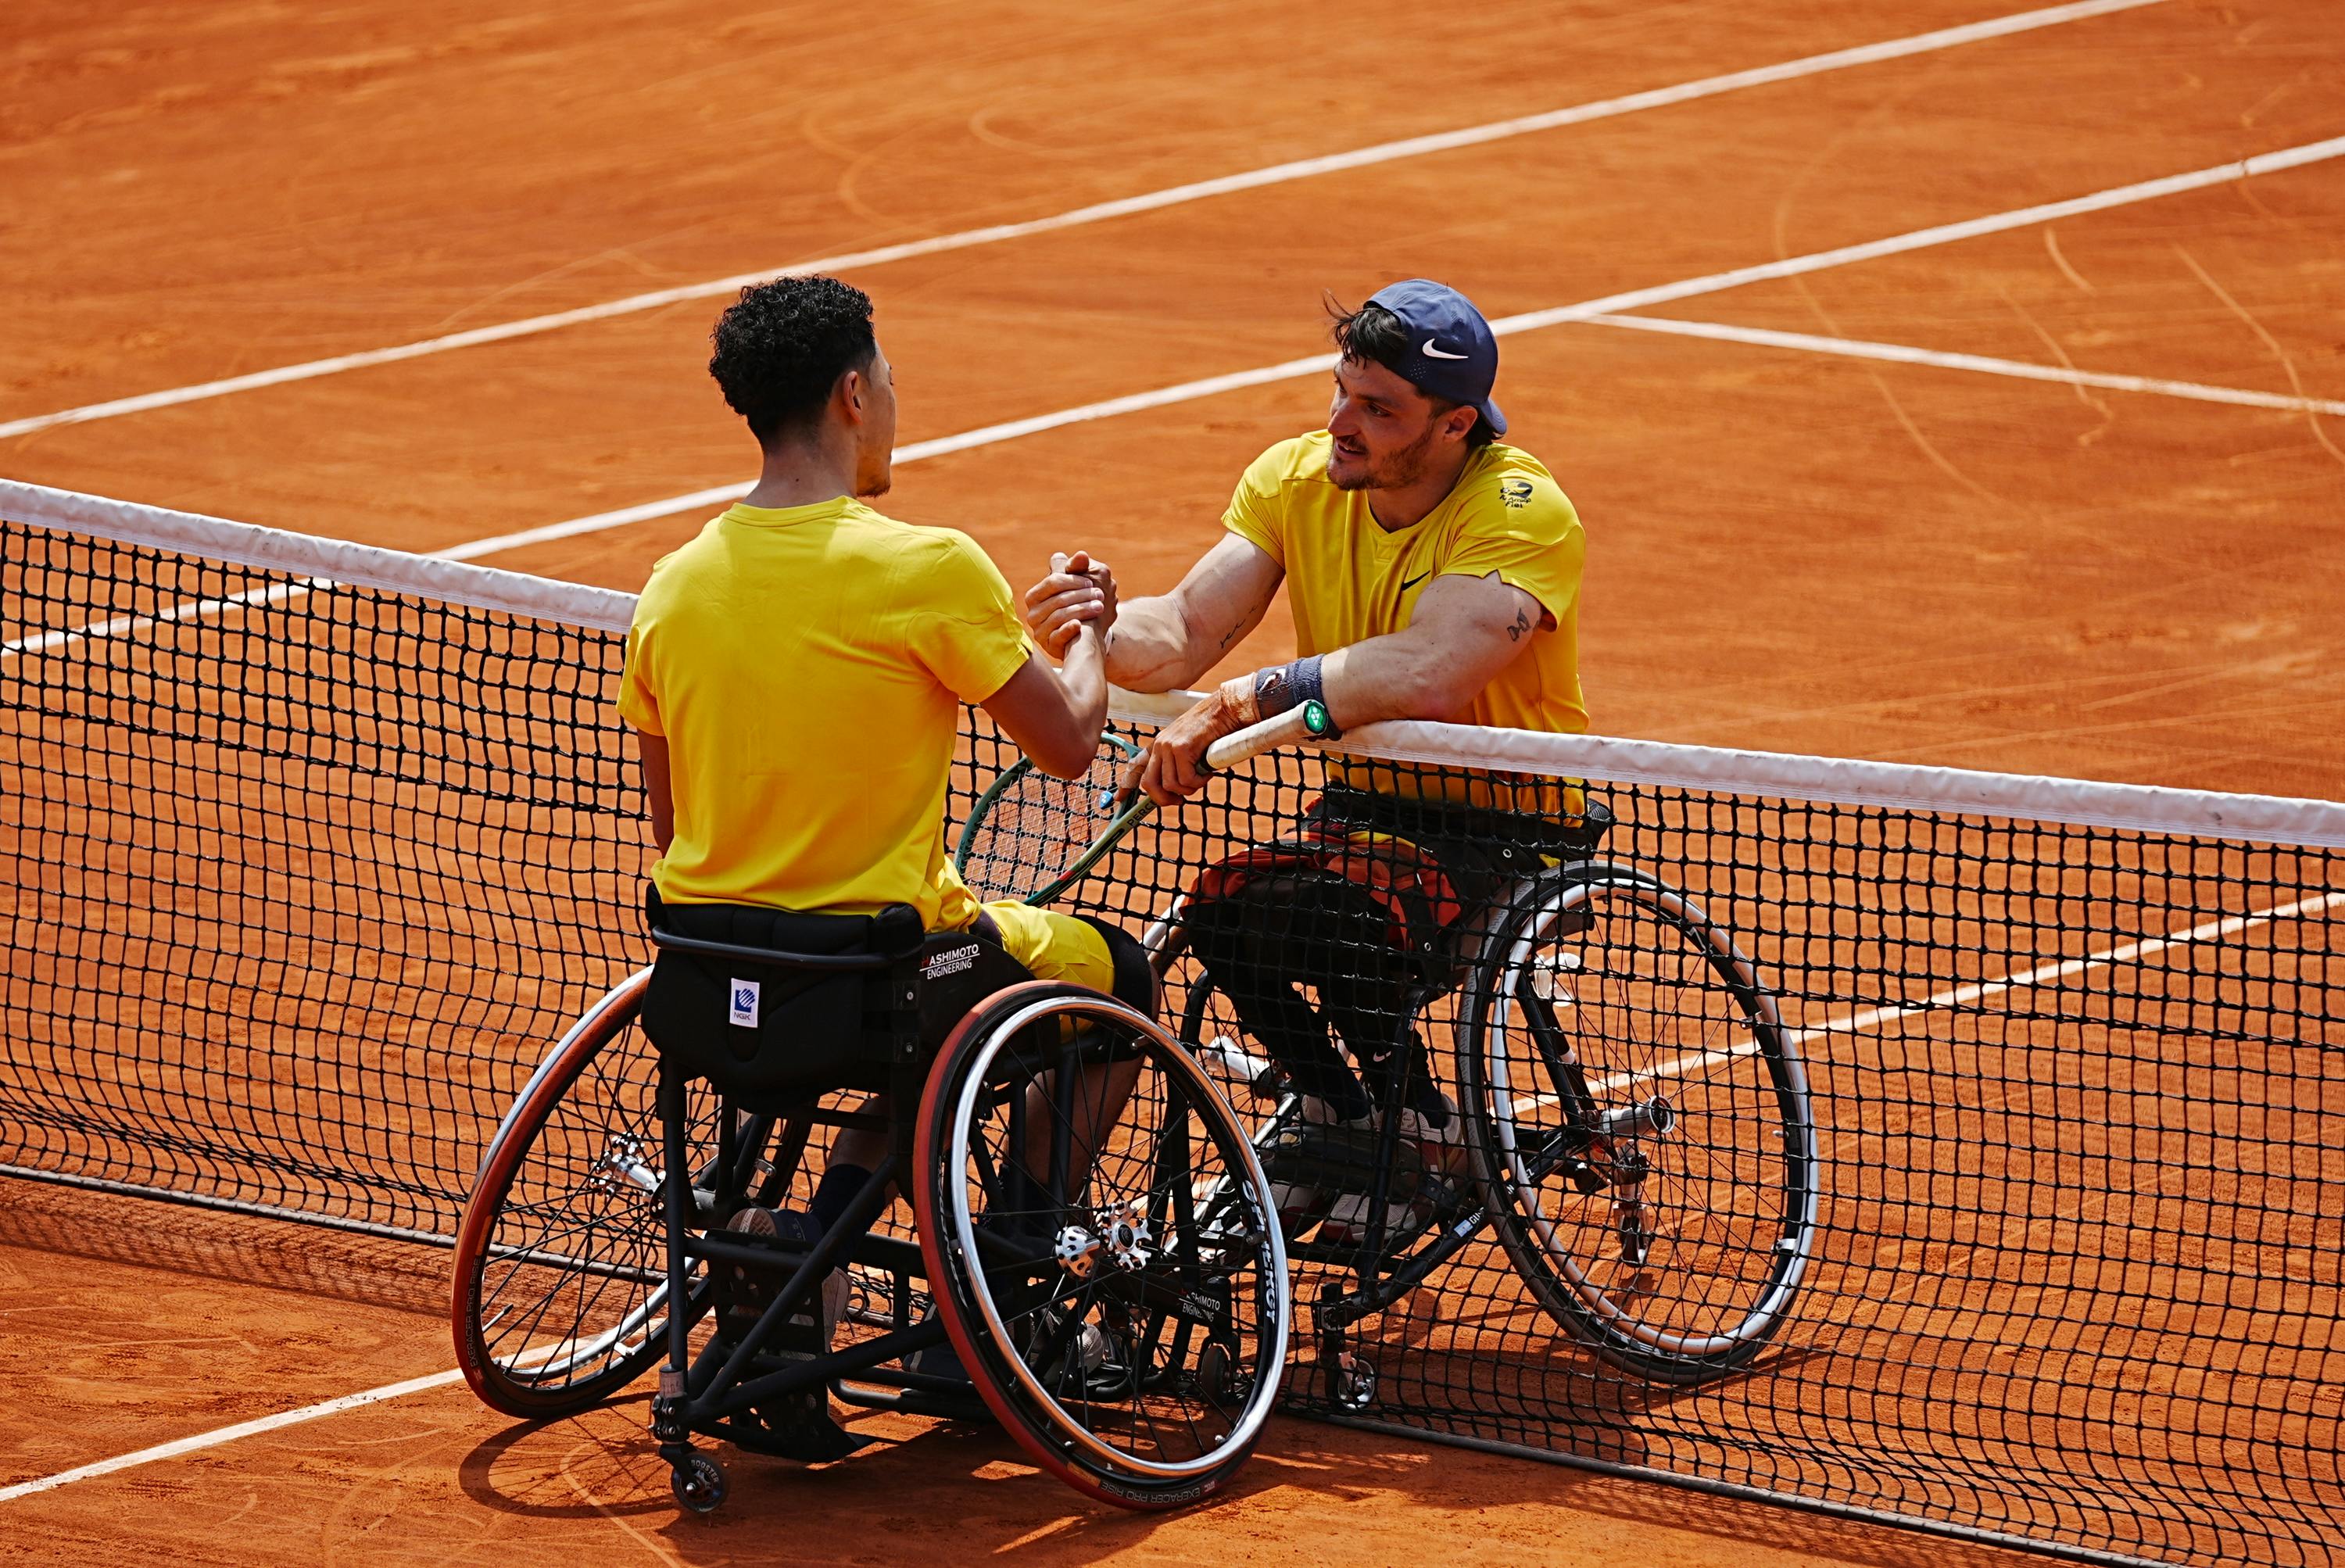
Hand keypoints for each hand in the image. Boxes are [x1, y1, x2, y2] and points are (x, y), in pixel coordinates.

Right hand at [1020, 550, 1117, 656]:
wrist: (1086, 635)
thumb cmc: (1079, 603)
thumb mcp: (1079, 583)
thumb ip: (1078, 569)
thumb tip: (1082, 555)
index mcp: (1035, 595)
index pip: (1052, 582)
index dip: (1073, 580)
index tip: (1091, 582)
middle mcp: (1033, 614)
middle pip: (1057, 599)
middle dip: (1081, 595)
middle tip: (1101, 594)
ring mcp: (1039, 631)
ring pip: (1059, 616)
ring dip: (1082, 610)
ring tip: (1100, 607)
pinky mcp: (1049, 646)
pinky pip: (1057, 637)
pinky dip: (1068, 629)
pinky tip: (1080, 625)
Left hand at [1123, 680, 1255, 805]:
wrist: (1224, 710)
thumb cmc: (1212, 730)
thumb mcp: (1189, 747)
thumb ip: (1179, 763)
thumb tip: (1177, 788)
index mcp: (1159, 745)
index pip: (1137, 765)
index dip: (1126, 784)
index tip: (1119, 798)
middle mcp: (1160, 745)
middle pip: (1149, 783)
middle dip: (1163, 799)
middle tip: (1179, 801)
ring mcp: (1169, 746)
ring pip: (1170, 785)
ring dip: (1188, 790)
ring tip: (1201, 779)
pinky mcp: (1182, 748)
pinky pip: (1186, 780)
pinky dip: (1199, 782)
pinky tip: (1207, 772)